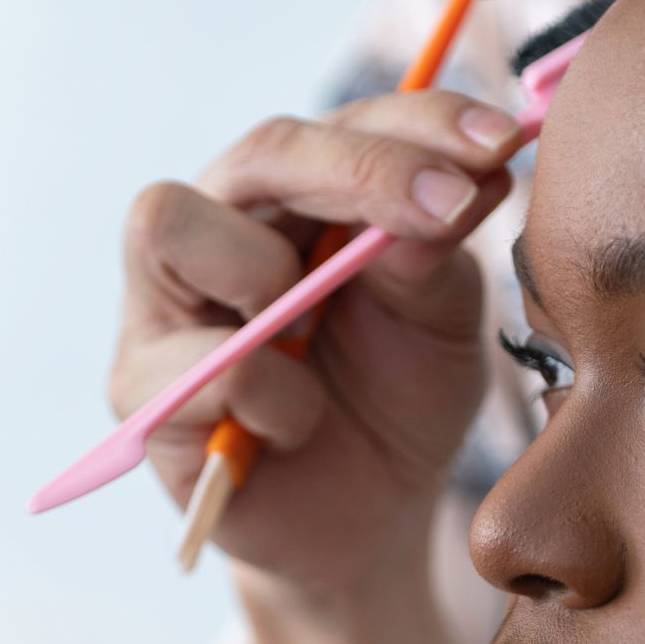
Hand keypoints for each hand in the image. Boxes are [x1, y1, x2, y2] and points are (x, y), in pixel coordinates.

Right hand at [111, 92, 522, 594]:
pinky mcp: (143, 392)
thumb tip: (466, 179)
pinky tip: (301, 422)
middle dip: (362, 170)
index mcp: (293, 196)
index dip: (420, 121)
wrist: (371, 522)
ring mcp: (164, 305)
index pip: (344, 124)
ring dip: (274, 278)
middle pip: (257, 151)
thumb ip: (439, 253)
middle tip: (451, 205)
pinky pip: (203, 364)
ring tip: (322, 337)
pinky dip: (277, 397)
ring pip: (171, 223)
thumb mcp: (444, 322)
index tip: (501, 142)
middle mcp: (217, 228)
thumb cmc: (399, 400)